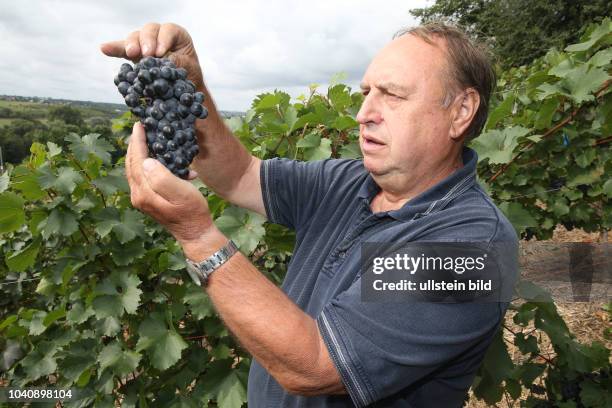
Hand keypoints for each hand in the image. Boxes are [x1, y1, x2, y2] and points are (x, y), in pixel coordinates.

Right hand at [100, 22, 203, 89]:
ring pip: (135, 37)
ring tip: (132, 53)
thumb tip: (163, 60)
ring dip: (132, 44)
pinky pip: (123, 49)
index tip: (160, 53)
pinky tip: (104, 48)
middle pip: (149, 30)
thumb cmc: (188, 75)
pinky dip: (114, 48)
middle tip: (146, 54)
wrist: (182, 89)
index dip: (163, 40)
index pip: (168, 30)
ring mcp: (144, 43)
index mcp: (175, 34)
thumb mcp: (187, 68)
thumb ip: (177, 62)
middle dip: (146, 41)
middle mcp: (158, 35)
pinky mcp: (134, 53)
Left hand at [125, 122, 215, 244]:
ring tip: (145, 139)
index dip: (137, 142)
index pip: (137, 161)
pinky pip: (143, 177)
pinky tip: (158, 159)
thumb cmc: (193, 212)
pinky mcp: (148, 200)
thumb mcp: (182, 193)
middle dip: (134, 145)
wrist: (196, 233)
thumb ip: (162, 177)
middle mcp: (139, 196)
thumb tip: (147, 161)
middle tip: (139, 128)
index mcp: (144, 192)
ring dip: (139, 153)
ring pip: (136, 170)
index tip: (139, 125)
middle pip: (132, 165)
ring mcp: (142, 199)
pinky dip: (147, 164)